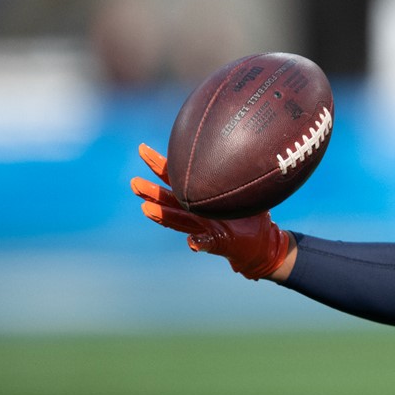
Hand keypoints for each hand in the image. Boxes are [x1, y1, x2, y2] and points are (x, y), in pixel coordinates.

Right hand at [130, 143, 289, 279]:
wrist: (261, 246)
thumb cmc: (253, 218)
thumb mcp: (248, 194)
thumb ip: (240, 177)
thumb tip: (245, 148)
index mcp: (201, 198)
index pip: (177, 179)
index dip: (161, 167)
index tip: (144, 151)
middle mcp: (198, 213)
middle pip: (169, 200)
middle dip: (152, 192)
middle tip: (134, 182)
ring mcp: (205, 229)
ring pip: (178, 221)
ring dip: (162, 216)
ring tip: (146, 208)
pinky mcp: (217, 244)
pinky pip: (206, 244)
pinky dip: (199, 244)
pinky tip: (191, 243)